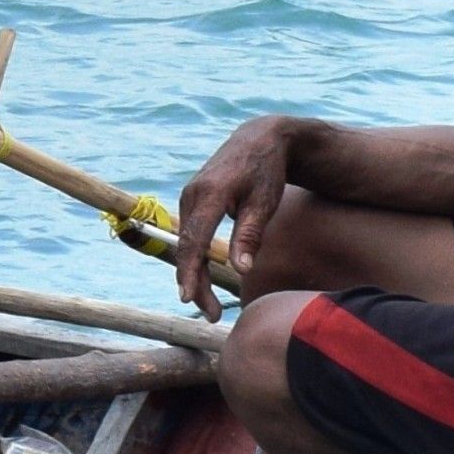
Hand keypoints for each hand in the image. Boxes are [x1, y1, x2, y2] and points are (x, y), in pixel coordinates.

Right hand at [168, 116, 300, 306]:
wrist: (260, 138)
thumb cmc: (267, 171)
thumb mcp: (265, 202)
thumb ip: (250, 235)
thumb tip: (240, 270)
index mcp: (210, 194)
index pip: (194, 240)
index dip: (190, 271)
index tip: (189, 298)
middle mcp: (192, 194)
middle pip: (186, 247)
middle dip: (194, 283)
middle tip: (212, 315)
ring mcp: (189, 196)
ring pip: (187, 244)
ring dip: (195, 274)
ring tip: (211, 305)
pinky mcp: (193, 200)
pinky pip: (190, 235)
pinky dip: (196, 258)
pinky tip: (206, 279)